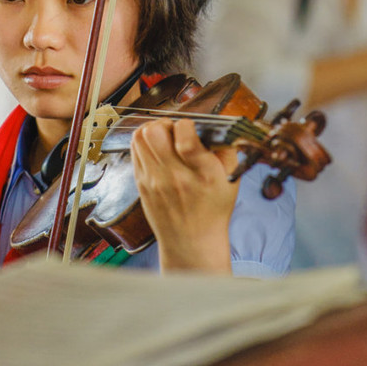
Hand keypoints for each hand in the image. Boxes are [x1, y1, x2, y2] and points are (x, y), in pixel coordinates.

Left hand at [130, 118, 239, 272]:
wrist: (192, 241)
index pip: (184, 139)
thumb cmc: (213, 209)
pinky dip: (144, 142)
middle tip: (174, 131)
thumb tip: (214, 125)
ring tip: (163, 137)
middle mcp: (175, 176)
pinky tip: (155, 148)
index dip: (186, 125)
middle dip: (166, 123)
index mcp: (203, 174)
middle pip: (155, 133)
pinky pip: (134, 149)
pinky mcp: (141, 183)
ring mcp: (154, 180)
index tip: (190, 127)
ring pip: (140, 137)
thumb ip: (226, 148)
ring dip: (152, 130)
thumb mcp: (232, 178)